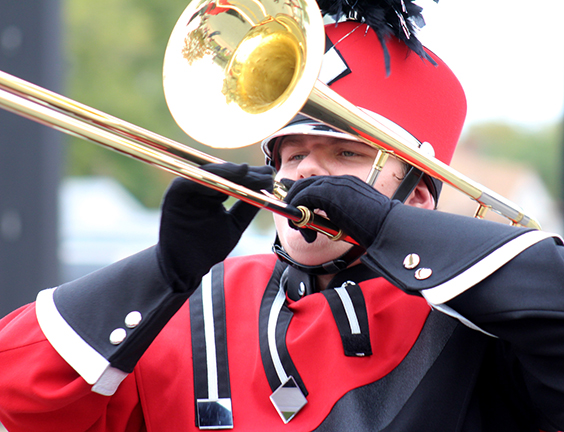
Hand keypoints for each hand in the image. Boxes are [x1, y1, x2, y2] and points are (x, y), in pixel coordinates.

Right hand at [157, 163, 273, 292]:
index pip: (232, 178)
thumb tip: (267, 188)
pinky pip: (186, 184)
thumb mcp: (235, 224)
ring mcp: (186, 192)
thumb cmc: (208, 248)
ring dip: (225, 172)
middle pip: (221, 173)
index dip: (251, 175)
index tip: (269, 174)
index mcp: (212, 194)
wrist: (185, 268)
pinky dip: (203, 182)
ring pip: (206, 174)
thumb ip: (248, 207)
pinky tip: (221, 185)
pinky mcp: (173, 197)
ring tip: (244, 171)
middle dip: (242, 172)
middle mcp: (199, 189)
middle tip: (261, 172)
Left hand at [283, 175, 398, 247]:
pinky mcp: (327, 192)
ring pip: (302, 189)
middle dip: (296, 202)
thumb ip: (338, 216)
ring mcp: (334, 184)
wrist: (388, 227)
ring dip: (296, 209)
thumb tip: (320, 225)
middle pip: (306, 184)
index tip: (299, 211)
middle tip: (296, 224)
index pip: (319, 185)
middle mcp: (340, 180)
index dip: (305, 196)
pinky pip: (303, 196)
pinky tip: (303, 228)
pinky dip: (297, 211)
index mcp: (349, 185)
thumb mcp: (355, 218)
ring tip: (301, 230)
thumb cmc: (377, 228)